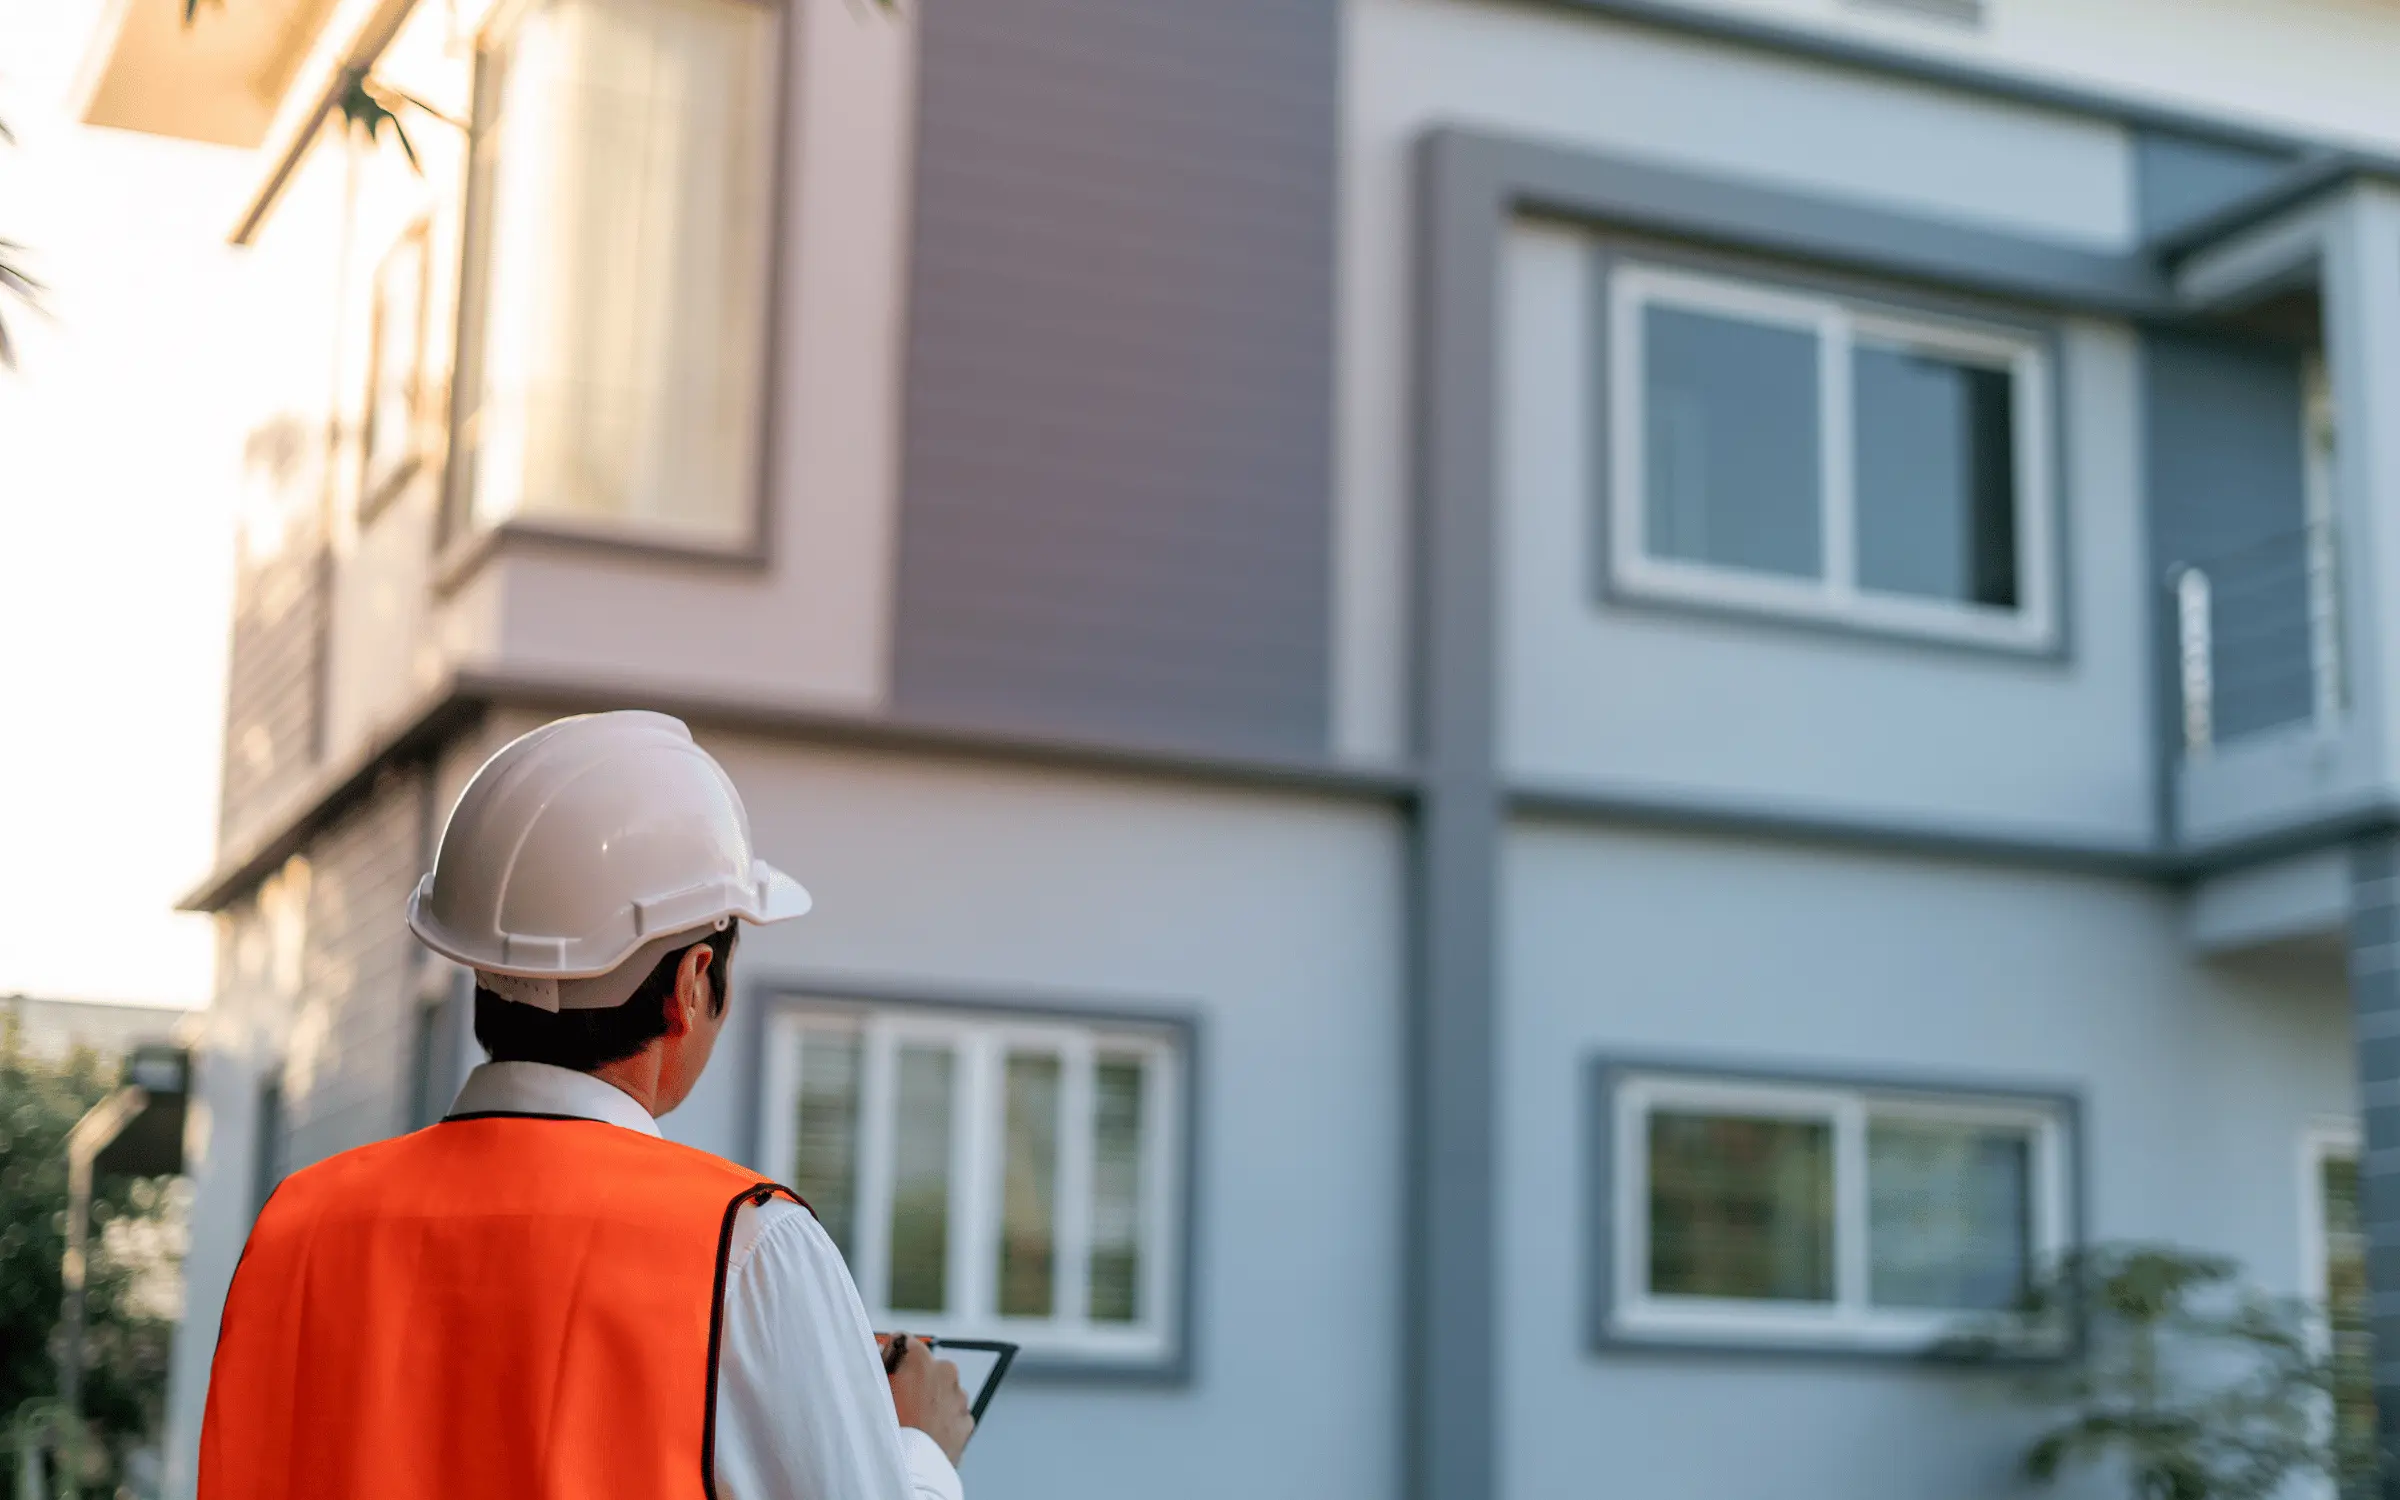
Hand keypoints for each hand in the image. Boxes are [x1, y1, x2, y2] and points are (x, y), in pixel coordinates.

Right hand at [879, 1334, 973, 1465]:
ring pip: (942, 1391)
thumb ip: (877, 1369)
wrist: (913, 1472)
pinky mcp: (966, 1421)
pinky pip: (952, 1414)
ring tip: (911, 1423)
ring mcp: (959, 1398)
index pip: (904, 1341)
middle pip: (927, 1367)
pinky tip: (925, 1434)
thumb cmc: (888, 1432)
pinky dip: (942, 1420)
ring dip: (930, 1400)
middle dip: (914, 1378)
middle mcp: (946, 1373)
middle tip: (897, 1399)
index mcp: (920, 1360)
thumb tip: (878, 1356)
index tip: (885, 1364)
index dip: (891, 1353)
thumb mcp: (871, 1394)